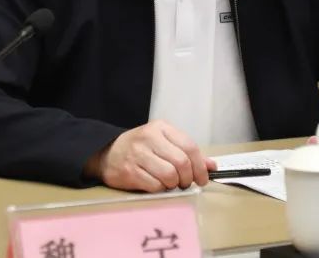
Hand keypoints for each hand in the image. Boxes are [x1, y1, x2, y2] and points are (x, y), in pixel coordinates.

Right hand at [86, 120, 216, 191]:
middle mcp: (149, 138)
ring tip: (170, 184)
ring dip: (174, 185)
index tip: (202, 178)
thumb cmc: (141, 148)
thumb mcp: (164, 143)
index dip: (200, 166)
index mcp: (161, 128)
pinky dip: (160, 189)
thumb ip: (188, 153)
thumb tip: (212, 166)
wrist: (107, 153)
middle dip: (188, 178)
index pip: (190, 146)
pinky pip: (155, 185)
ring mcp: (138, 154)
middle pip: (181, 162)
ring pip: (169, 175)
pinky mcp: (129, 171)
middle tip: (185, 183)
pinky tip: (157, 185)